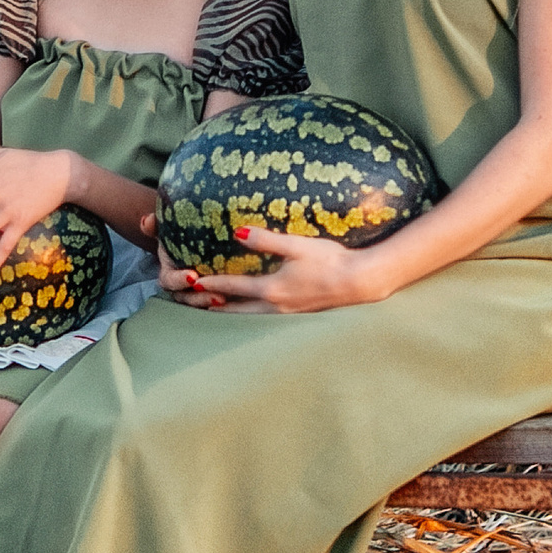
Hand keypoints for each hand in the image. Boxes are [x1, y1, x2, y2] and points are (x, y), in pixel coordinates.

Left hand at [168, 223, 393, 315]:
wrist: (359, 282)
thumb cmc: (330, 261)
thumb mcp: (297, 246)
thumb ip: (266, 240)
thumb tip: (237, 233)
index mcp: (271, 290)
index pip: (232, 287)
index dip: (211, 283)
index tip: (192, 281)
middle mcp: (274, 307)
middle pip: (235, 311)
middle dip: (213, 308)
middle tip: (193, 305)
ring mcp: (286, 314)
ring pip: (248, 319)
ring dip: (229, 314)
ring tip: (213, 311)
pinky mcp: (296, 315)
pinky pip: (263, 318)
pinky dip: (247, 315)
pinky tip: (248, 311)